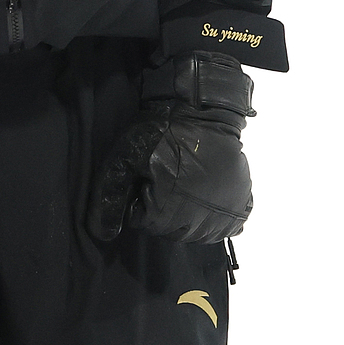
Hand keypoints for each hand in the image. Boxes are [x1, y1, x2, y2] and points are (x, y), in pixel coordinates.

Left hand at [89, 51, 253, 244]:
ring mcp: (220, 218)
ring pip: (194, 228)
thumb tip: (103, 234)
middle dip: (162, 205)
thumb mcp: (124, 158)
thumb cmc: (162, 131)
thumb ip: (109, 197)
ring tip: (187, 177)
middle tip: (167, 172)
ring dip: (187, 210)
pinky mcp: (239, 208)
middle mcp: (195, 225)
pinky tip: (207, 188)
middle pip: (167, 228)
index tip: (147, 173)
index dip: (139, 194)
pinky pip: (222, 225)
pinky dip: (214, 212)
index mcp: (163, 217)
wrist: (204, 110)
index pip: (140, 220)